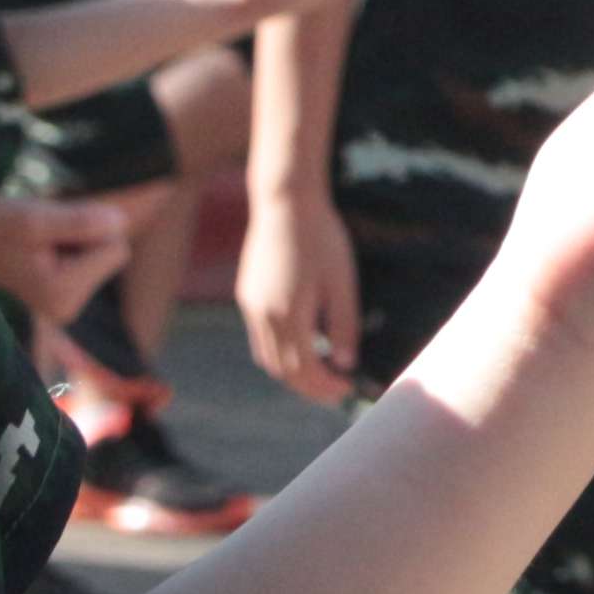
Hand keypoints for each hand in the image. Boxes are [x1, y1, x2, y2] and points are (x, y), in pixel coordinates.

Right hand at [0, 186, 134, 328]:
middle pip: (114, 249)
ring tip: (35, 239)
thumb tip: (122, 223)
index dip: (86, 228)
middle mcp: (68, 308)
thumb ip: (82, 223)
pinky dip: (69, 238)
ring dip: (74, 234)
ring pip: (103, 247)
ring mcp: (66, 301)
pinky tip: (37, 245)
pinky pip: (91, 250)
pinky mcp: (63, 288)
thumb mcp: (36, 218)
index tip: (47, 233)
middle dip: (82, 233)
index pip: (117, 247)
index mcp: (63, 297)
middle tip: (39, 235)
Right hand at [238, 187, 361, 403]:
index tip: (346, 390)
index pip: (304, 369)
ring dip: (292, 373)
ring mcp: (250, 306)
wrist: (285, 202)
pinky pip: (259, 338)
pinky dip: (279, 352)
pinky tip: (301, 348)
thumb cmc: (321, 238)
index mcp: (288, 314)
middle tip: (335, 391)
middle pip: (282, 370)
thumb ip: (344, 324)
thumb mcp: (341, 282)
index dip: (325, 386)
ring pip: (267, 357)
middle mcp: (263, 315)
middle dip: (309, 387)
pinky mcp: (246, 295)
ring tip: (320, 375)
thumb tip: (347, 363)